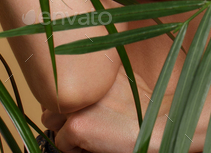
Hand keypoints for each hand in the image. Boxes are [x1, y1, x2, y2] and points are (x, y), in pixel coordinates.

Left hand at [41, 67, 164, 152]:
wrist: (159, 127)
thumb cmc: (146, 110)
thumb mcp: (124, 80)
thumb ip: (100, 79)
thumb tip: (78, 84)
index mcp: (93, 65)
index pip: (62, 78)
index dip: (71, 97)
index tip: (85, 106)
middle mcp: (82, 80)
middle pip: (52, 98)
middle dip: (64, 114)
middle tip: (90, 123)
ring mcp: (79, 102)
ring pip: (50, 120)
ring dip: (65, 130)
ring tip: (92, 133)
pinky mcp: (77, 126)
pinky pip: (61, 144)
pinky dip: (76, 150)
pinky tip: (98, 144)